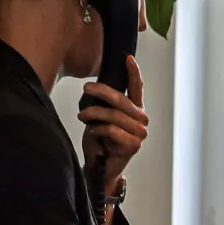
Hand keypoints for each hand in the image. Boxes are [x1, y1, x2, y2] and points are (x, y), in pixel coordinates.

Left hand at [79, 53, 147, 198]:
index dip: (133, 72)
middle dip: (101, 91)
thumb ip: (105, 103)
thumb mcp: (102, 117)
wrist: (99, 167)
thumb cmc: (100, 140)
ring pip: (113, 115)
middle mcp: (141, 120)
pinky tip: (93, 132)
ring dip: (94, 113)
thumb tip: (94, 86)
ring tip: (82, 116)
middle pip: (121, 99)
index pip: (137, 87)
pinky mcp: (133, 145)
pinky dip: (98, 130)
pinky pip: (111, 130)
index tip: (127, 58)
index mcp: (136, 110)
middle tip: (86, 88)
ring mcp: (139, 133)